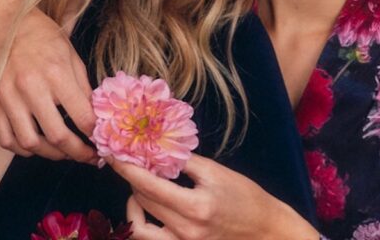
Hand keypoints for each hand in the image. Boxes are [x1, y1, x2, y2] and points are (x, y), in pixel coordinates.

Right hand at [0, 0, 97, 161]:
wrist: (3, 22)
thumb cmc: (42, 36)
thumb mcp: (71, 55)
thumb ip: (83, 87)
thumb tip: (95, 116)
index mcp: (56, 74)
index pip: (82, 117)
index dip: (96, 136)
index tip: (104, 142)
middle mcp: (31, 88)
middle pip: (57, 136)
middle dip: (78, 153)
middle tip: (89, 157)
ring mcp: (8, 98)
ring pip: (30, 144)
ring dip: (52, 155)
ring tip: (65, 152)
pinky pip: (6, 139)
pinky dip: (23, 150)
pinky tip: (38, 146)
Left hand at [110, 155, 319, 239]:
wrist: (267, 231)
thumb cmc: (247, 198)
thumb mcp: (217, 173)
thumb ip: (185, 162)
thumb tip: (158, 149)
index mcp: (195, 207)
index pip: (148, 185)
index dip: (127, 168)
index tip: (113, 154)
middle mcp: (185, 231)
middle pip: (142, 202)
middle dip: (132, 179)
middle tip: (131, 161)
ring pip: (140, 228)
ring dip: (133, 204)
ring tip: (139, 189)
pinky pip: (152, 239)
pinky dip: (143, 223)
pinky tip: (149, 208)